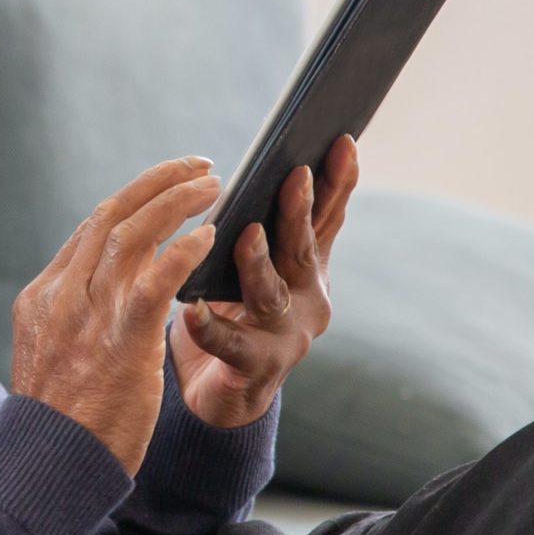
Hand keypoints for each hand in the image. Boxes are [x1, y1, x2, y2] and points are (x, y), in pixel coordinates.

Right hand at [11, 158, 224, 473]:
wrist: (48, 465)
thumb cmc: (61, 421)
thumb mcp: (51, 356)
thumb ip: (75, 320)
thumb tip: (109, 299)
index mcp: (43, 297)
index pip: (90, 231)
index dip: (133, 201)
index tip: (164, 188)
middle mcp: (61, 296)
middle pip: (110, 216)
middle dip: (157, 183)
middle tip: (198, 168)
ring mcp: (86, 315)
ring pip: (132, 234)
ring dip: (177, 202)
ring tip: (213, 186)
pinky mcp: (120, 340)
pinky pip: (154, 279)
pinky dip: (183, 251)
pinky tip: (210, 236)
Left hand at [172, 135, 357, 427]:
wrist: (223, 394)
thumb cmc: (239, 313)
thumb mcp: (264, 265)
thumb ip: (273, 227)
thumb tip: (282, 165)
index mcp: (309, 268)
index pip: (327, 217)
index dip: (337, 181)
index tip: (341, 140)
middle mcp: (308, 299)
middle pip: (301, 248)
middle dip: (298, 212)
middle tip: (295, 175)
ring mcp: (285, 337)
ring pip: (271, 294)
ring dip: (259, 263)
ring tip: (246, 235)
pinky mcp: (254, 368)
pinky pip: (229, 343)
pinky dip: (210, 326)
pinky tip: (192, 310)